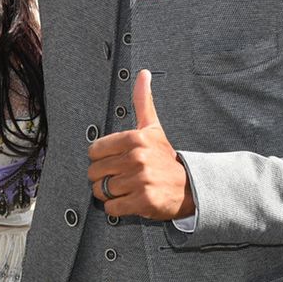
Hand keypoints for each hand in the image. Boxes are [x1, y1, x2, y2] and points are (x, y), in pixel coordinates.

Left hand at [87, 70, 194, 220]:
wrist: (188, 186)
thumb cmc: (165, 158)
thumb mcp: (153, 127)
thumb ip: (143, 100)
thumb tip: (143, 74)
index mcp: (135, 139)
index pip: (94, 151)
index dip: (102, 158)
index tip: (115, 161)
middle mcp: (137, 158)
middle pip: (95, 172)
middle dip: (104, 177)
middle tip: (121, 176)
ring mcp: (140, 180)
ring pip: (101, 190)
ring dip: (110, 193)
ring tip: (126, 188)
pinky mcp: (142, 201)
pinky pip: (112, 207)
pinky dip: (117, 207)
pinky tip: (129, 200)